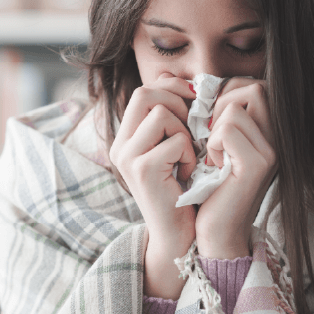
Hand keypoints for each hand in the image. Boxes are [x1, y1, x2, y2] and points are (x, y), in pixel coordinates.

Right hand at [108, 72, 197, 298]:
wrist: (177, 233)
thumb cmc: (181, 186)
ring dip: (184, 131)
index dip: (171, 87)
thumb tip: (177, 80)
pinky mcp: (142, 170)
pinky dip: (190, 154)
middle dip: (178, 101)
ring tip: (187, 154)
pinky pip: (176, 141)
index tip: (194, 97)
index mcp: (126, 137)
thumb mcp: (173, 146)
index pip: (143, 90)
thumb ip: (170, 116)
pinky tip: (188, 172)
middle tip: (192, 123)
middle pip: (145, 93)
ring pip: (162, 113)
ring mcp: (127, 157)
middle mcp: (120, 144)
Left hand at [195, 78, 276, 258]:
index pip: (253, 85)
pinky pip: (227, 130)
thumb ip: (218, 113)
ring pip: (234, 108)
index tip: (211, 120)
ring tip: (214, 154)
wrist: (216, 229)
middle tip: (211, 133)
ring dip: (214, 129)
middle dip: (221, 104)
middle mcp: (277, 137)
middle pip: (252, 88)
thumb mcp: (217, 142)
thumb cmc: (211, 183)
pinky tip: (214, 165)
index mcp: (269, 130)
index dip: (226, 93)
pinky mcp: (258, 164)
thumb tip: (197, 83)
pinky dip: (212, 145)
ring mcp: (271, 150)